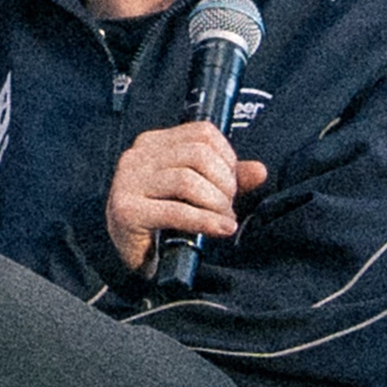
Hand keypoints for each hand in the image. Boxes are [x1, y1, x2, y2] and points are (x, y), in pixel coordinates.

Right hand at [105, 122, 269, 275]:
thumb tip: (259, 170)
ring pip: (187, 180)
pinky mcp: (127, 210)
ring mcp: (128, 182)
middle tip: (228, 205)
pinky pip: (176, 211)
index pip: (202, 133)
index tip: (232, 183)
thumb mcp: (197, 193)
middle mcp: (137, 157)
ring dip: (216, 203)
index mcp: (153, 144)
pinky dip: (205, 221)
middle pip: (197, 154)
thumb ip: (226, 179)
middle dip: (224, 182)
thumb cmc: (163, 219)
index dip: (227, 157)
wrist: (132, 254)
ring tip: (223, 218)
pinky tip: (220, 229)